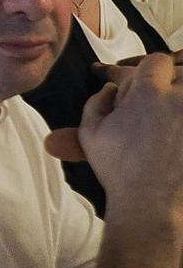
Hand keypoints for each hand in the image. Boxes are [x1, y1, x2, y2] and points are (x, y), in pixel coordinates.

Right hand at [75, 52, 182, 220]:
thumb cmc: (120, 171)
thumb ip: (97, 101)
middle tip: (165, 99)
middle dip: (175, 80)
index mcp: (149, 92)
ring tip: (173, 115)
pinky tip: (178, 134)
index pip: (157, 60)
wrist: (152, 207)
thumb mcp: (92, 133)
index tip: (148, 85)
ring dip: (182, 98)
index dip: (151, 70)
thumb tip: (109, 87)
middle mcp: (181, 98)